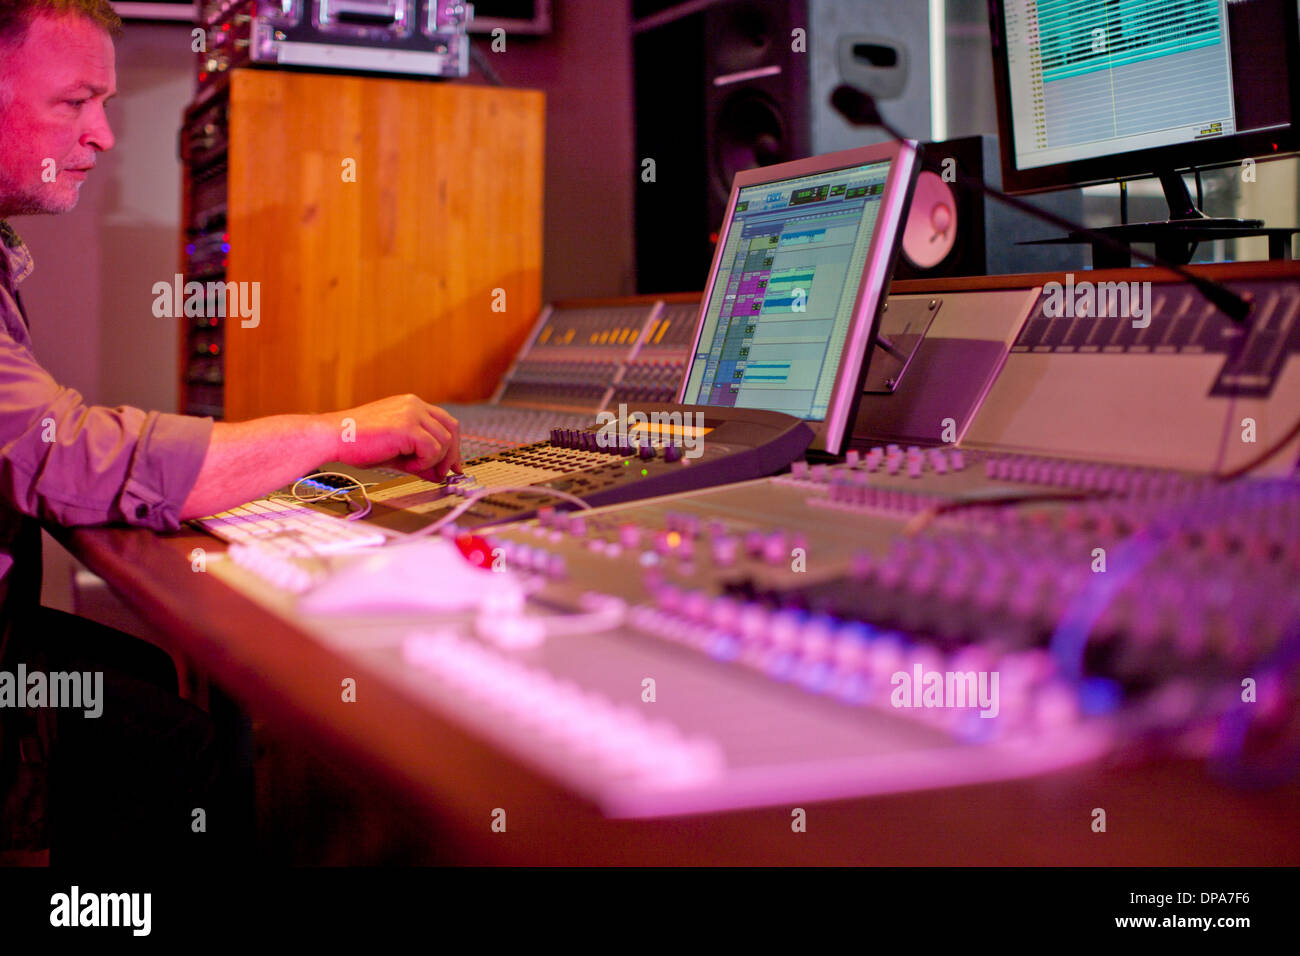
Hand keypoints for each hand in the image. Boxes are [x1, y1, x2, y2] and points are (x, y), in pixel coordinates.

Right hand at [329, 394, 462, 480]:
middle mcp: (414, 405)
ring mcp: (412, 413)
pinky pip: (432, 450)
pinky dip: (423, 463)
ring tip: (410, 466)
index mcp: (411, 406)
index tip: (452, 465)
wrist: (333, 438)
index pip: (445, 422)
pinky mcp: (408, 427)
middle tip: (443, 473)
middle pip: (451, 429)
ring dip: (431, 461)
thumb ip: (418, 459)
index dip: (453, 445)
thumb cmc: (355, 442)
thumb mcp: (395, 452)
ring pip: (444, 442)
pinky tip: (406, 465)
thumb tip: (438, 473)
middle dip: (451, 455)